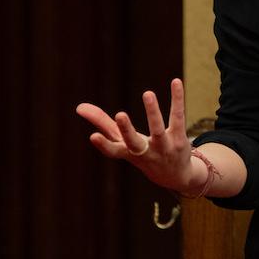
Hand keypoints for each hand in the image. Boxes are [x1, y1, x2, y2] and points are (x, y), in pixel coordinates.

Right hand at [76, 78, 194, 192]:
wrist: (175, 176)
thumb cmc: (142, 153)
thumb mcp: (122, 141)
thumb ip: (101, 122)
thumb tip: (79, 107)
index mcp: (128, 153)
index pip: (114, 151)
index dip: (103, 145)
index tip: (93, 136)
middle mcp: (145, 152)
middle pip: (134, 142)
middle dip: (126, 130)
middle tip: (120, 115)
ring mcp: (163, 147)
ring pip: (158, 129)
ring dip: (152, 112)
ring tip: (147, 93)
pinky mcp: (180, 139)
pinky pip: (178, 116)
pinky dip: (177, 99)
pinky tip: (175, 82)